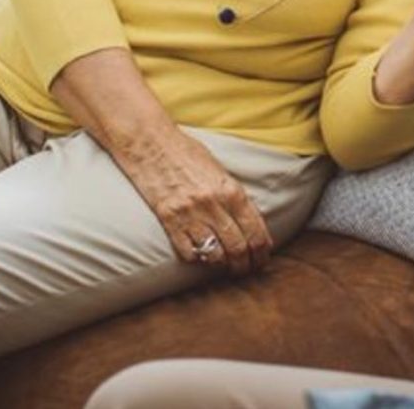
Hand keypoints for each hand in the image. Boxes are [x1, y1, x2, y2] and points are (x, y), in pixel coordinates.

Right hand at [115, 128, 273, 275]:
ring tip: (223, 264)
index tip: (262, 259)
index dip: (262, 252)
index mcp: (231, 190)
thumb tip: (250, 221)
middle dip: (245, 264)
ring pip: (214, 255)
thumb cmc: (186, 152)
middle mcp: (213, 204)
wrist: (150, 142)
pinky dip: (195, 257)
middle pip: (238, 247)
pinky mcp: (169, 220)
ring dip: (221, 263)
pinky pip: (188, 252)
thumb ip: (233, 195)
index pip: (255, 231)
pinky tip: (198, 254)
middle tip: (245, 270)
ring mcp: (190, 214)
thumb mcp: (219, 170)